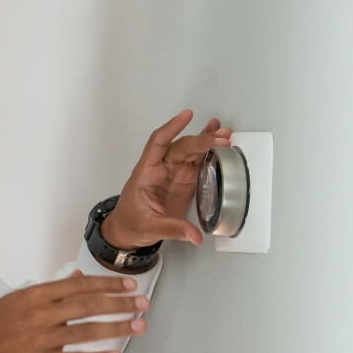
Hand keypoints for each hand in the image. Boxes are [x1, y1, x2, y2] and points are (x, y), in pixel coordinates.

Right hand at [0, 272, 146, 352]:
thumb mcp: (16, 299)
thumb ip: (49, 290)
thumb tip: (77, 277)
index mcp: (34, 295)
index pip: (78, 285)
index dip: (106, 284)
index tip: (128, 284)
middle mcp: (40, 314)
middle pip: (88, 305)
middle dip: (119, 303)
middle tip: (142, 302)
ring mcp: (41, 338)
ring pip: (86, 331)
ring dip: (117, 327)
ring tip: (139, 325)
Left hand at [103, 110, 231, 247]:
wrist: (127, 232)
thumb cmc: (131, 224)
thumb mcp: (149, 227)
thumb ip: (173, 229)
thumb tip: (196, 236)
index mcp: (146, 173)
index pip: (157, 144)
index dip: (171, 129)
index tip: (186, 116)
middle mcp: (160, 168)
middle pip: (180, 147)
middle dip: (200, 140)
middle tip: (221, 138)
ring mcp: (172, 173)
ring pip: (190, 151)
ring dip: (207, 141)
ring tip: (225, 133)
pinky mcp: (183, 180)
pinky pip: (196, 162)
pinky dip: (208, 152)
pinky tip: (219, 142)